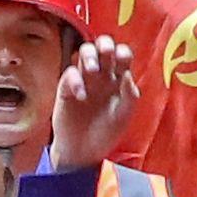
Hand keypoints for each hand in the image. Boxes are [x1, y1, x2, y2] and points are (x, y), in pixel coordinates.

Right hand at [38, 37, 148, 174]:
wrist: (83, 152)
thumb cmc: (105, 134)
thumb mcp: (123, 117)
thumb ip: (129, 96)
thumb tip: (128, 74)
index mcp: (118, 80)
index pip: (122, 55)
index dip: (122, 52)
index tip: (122, 59)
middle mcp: (102, 76)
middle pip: (103, 47)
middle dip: (105, 44)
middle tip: (106, 54)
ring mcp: (84, 80)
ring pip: (84, 52)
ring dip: (89, 55)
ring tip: (93, 71)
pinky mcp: (66, 88)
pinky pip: (70, 74)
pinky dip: (75, 81)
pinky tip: (81, 96)